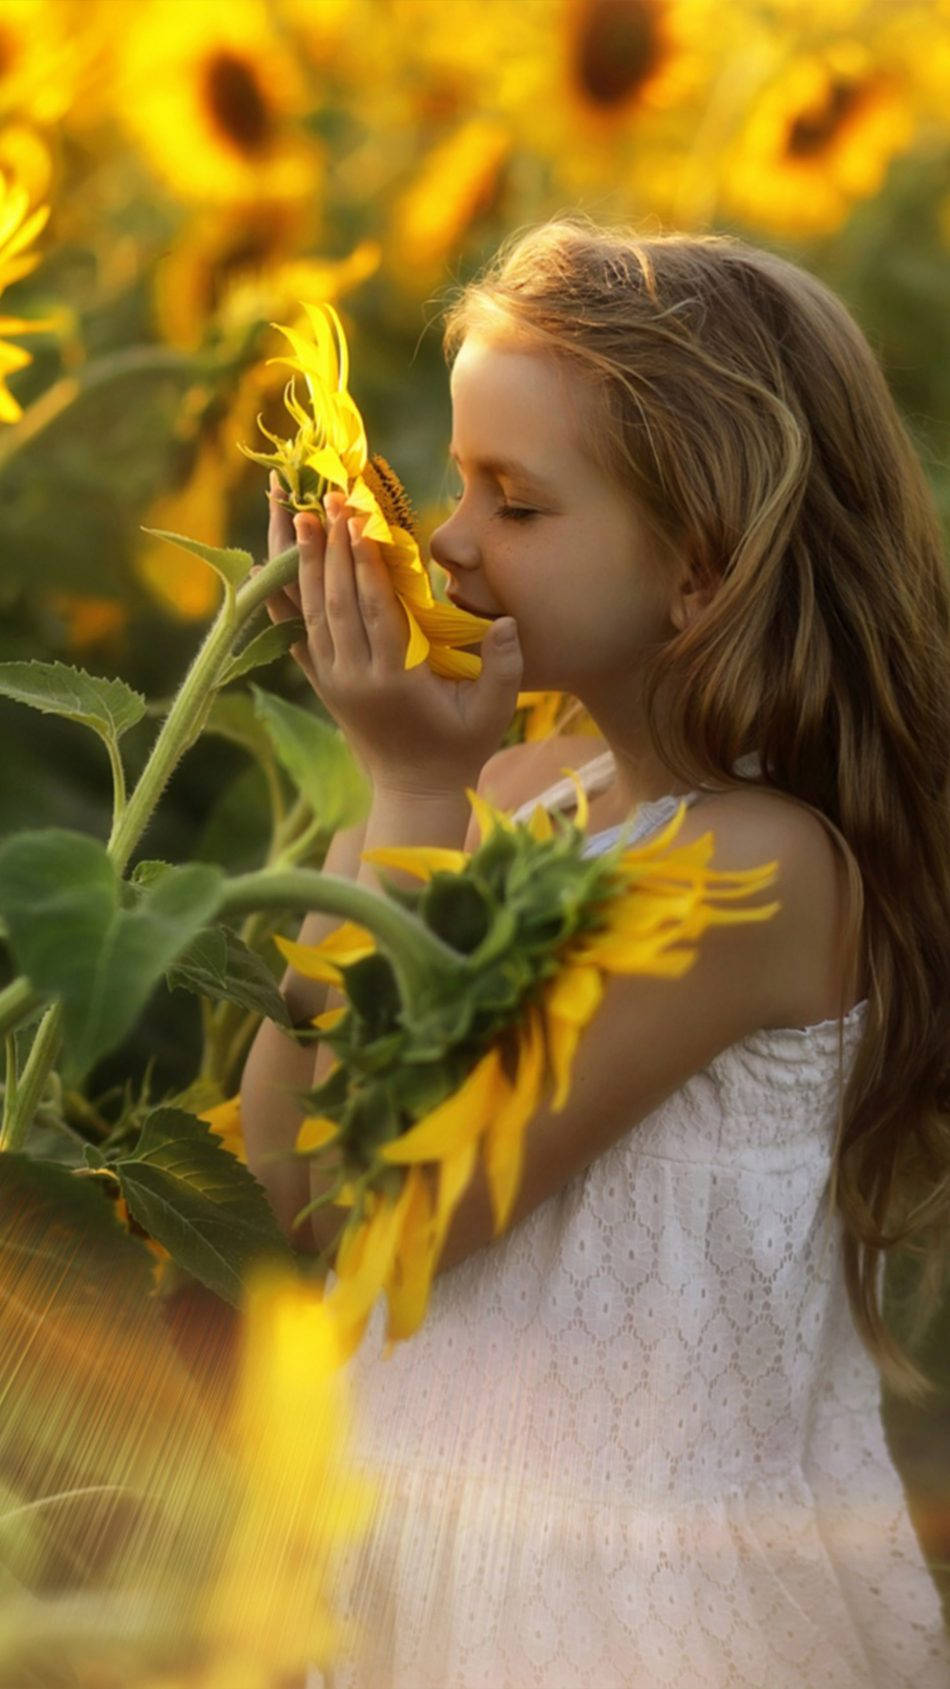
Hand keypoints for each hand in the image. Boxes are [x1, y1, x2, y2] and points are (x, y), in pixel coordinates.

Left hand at [263, 479, 522, 792]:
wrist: (414, 791)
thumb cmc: (461, 747)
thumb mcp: (494, 712)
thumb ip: (504, 667)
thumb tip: (507, 622)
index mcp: (397, 682)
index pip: (377, 612)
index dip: (367, 565)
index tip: (360, 521)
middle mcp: (355, 678)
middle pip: (337, 603)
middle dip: (331, 548)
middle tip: (326, 499)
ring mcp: (332, 680)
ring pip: (310, 612)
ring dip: (303, 562)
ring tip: (296, 513)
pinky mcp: (320, 682)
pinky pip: (293, 633)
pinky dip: (278, 599)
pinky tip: (264, 565)